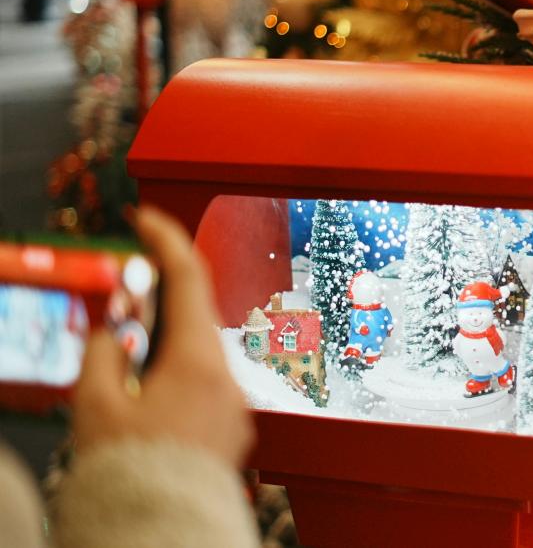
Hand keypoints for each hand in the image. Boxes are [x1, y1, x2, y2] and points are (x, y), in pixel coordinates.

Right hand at [73, 206, 253, 466]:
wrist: (163, 530)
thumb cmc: (132, 473)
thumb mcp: (96, 404)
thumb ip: (104, 349)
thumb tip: (115, 322)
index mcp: (199, 361)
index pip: (188, 277)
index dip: (165, 238)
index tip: (145, 217)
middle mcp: (228, 378)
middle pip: (194, 317)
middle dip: (156, 303)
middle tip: (122, 297)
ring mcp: (235, 405)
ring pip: (198, 354)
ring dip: (164, 348)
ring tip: (127, 368)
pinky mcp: (233, 428)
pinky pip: (204, 386)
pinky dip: (176, 378)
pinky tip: (150, 400)